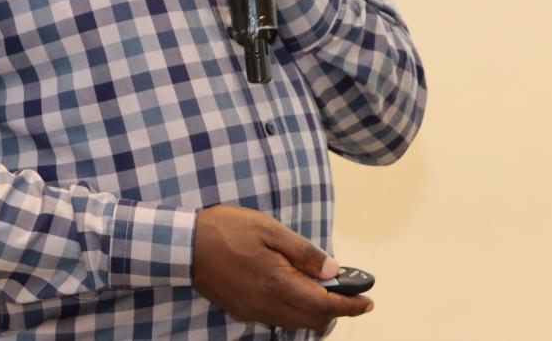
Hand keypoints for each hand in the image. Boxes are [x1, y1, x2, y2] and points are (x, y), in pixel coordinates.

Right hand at [192, 205, 373, 329]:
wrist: (184, 245)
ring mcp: (253, 312)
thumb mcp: (268, 229)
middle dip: (336, 310)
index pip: (323, 304)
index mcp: (277, 283)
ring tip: (324, 291)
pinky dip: (295, 311)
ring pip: (295, 323)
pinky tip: (294, 291)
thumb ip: (302, 252)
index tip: (367, 301)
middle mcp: (268, 305)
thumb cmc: (227, 230)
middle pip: (313, 320)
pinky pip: (278, 318)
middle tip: (350, 294)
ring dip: (315, 312)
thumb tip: (333, 271)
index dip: (349, 305)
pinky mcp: (242, 312)